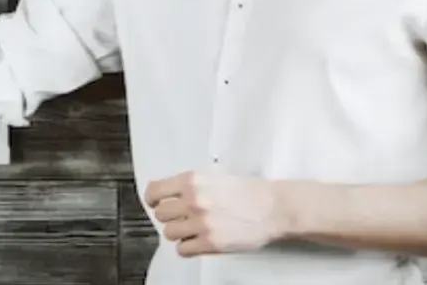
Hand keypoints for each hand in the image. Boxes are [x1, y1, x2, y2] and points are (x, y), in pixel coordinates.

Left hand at [144, 169, 289, 256]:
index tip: (154, 204)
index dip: (153, 200)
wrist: (273, 207)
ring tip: (190, 230)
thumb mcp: (214, 176)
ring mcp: (201, 223)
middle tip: (179, 218)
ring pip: (169, 233)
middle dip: (169, 217)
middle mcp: (193, 201)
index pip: (155, 191)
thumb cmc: (249, 191)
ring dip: (178, 233)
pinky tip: (196, 242)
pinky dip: (187, 247)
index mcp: (192, 181)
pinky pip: (183, 250)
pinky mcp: (211, 242)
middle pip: (161, 214)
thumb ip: (191, 184)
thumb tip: (170, 192)